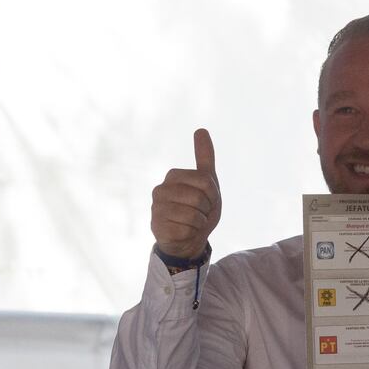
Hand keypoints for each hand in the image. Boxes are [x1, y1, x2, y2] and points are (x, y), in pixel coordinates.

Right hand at [151, 128, 221, 258]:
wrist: (188, 238)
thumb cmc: (198, 209)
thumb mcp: (207, 183)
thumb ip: (205, 157)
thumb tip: (201, 129)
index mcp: (173, 176)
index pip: (205, 181)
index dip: (213, 194)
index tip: (206, 199)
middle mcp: (160, 190)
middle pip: (199, 198)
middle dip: (206, 209)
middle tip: (199, 213)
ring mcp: (156, 209)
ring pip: (193, 215)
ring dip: (199, 222)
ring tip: (191, 222)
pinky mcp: (157, 227)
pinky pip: (187, 229)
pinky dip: (191, 233)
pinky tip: (183, 232)